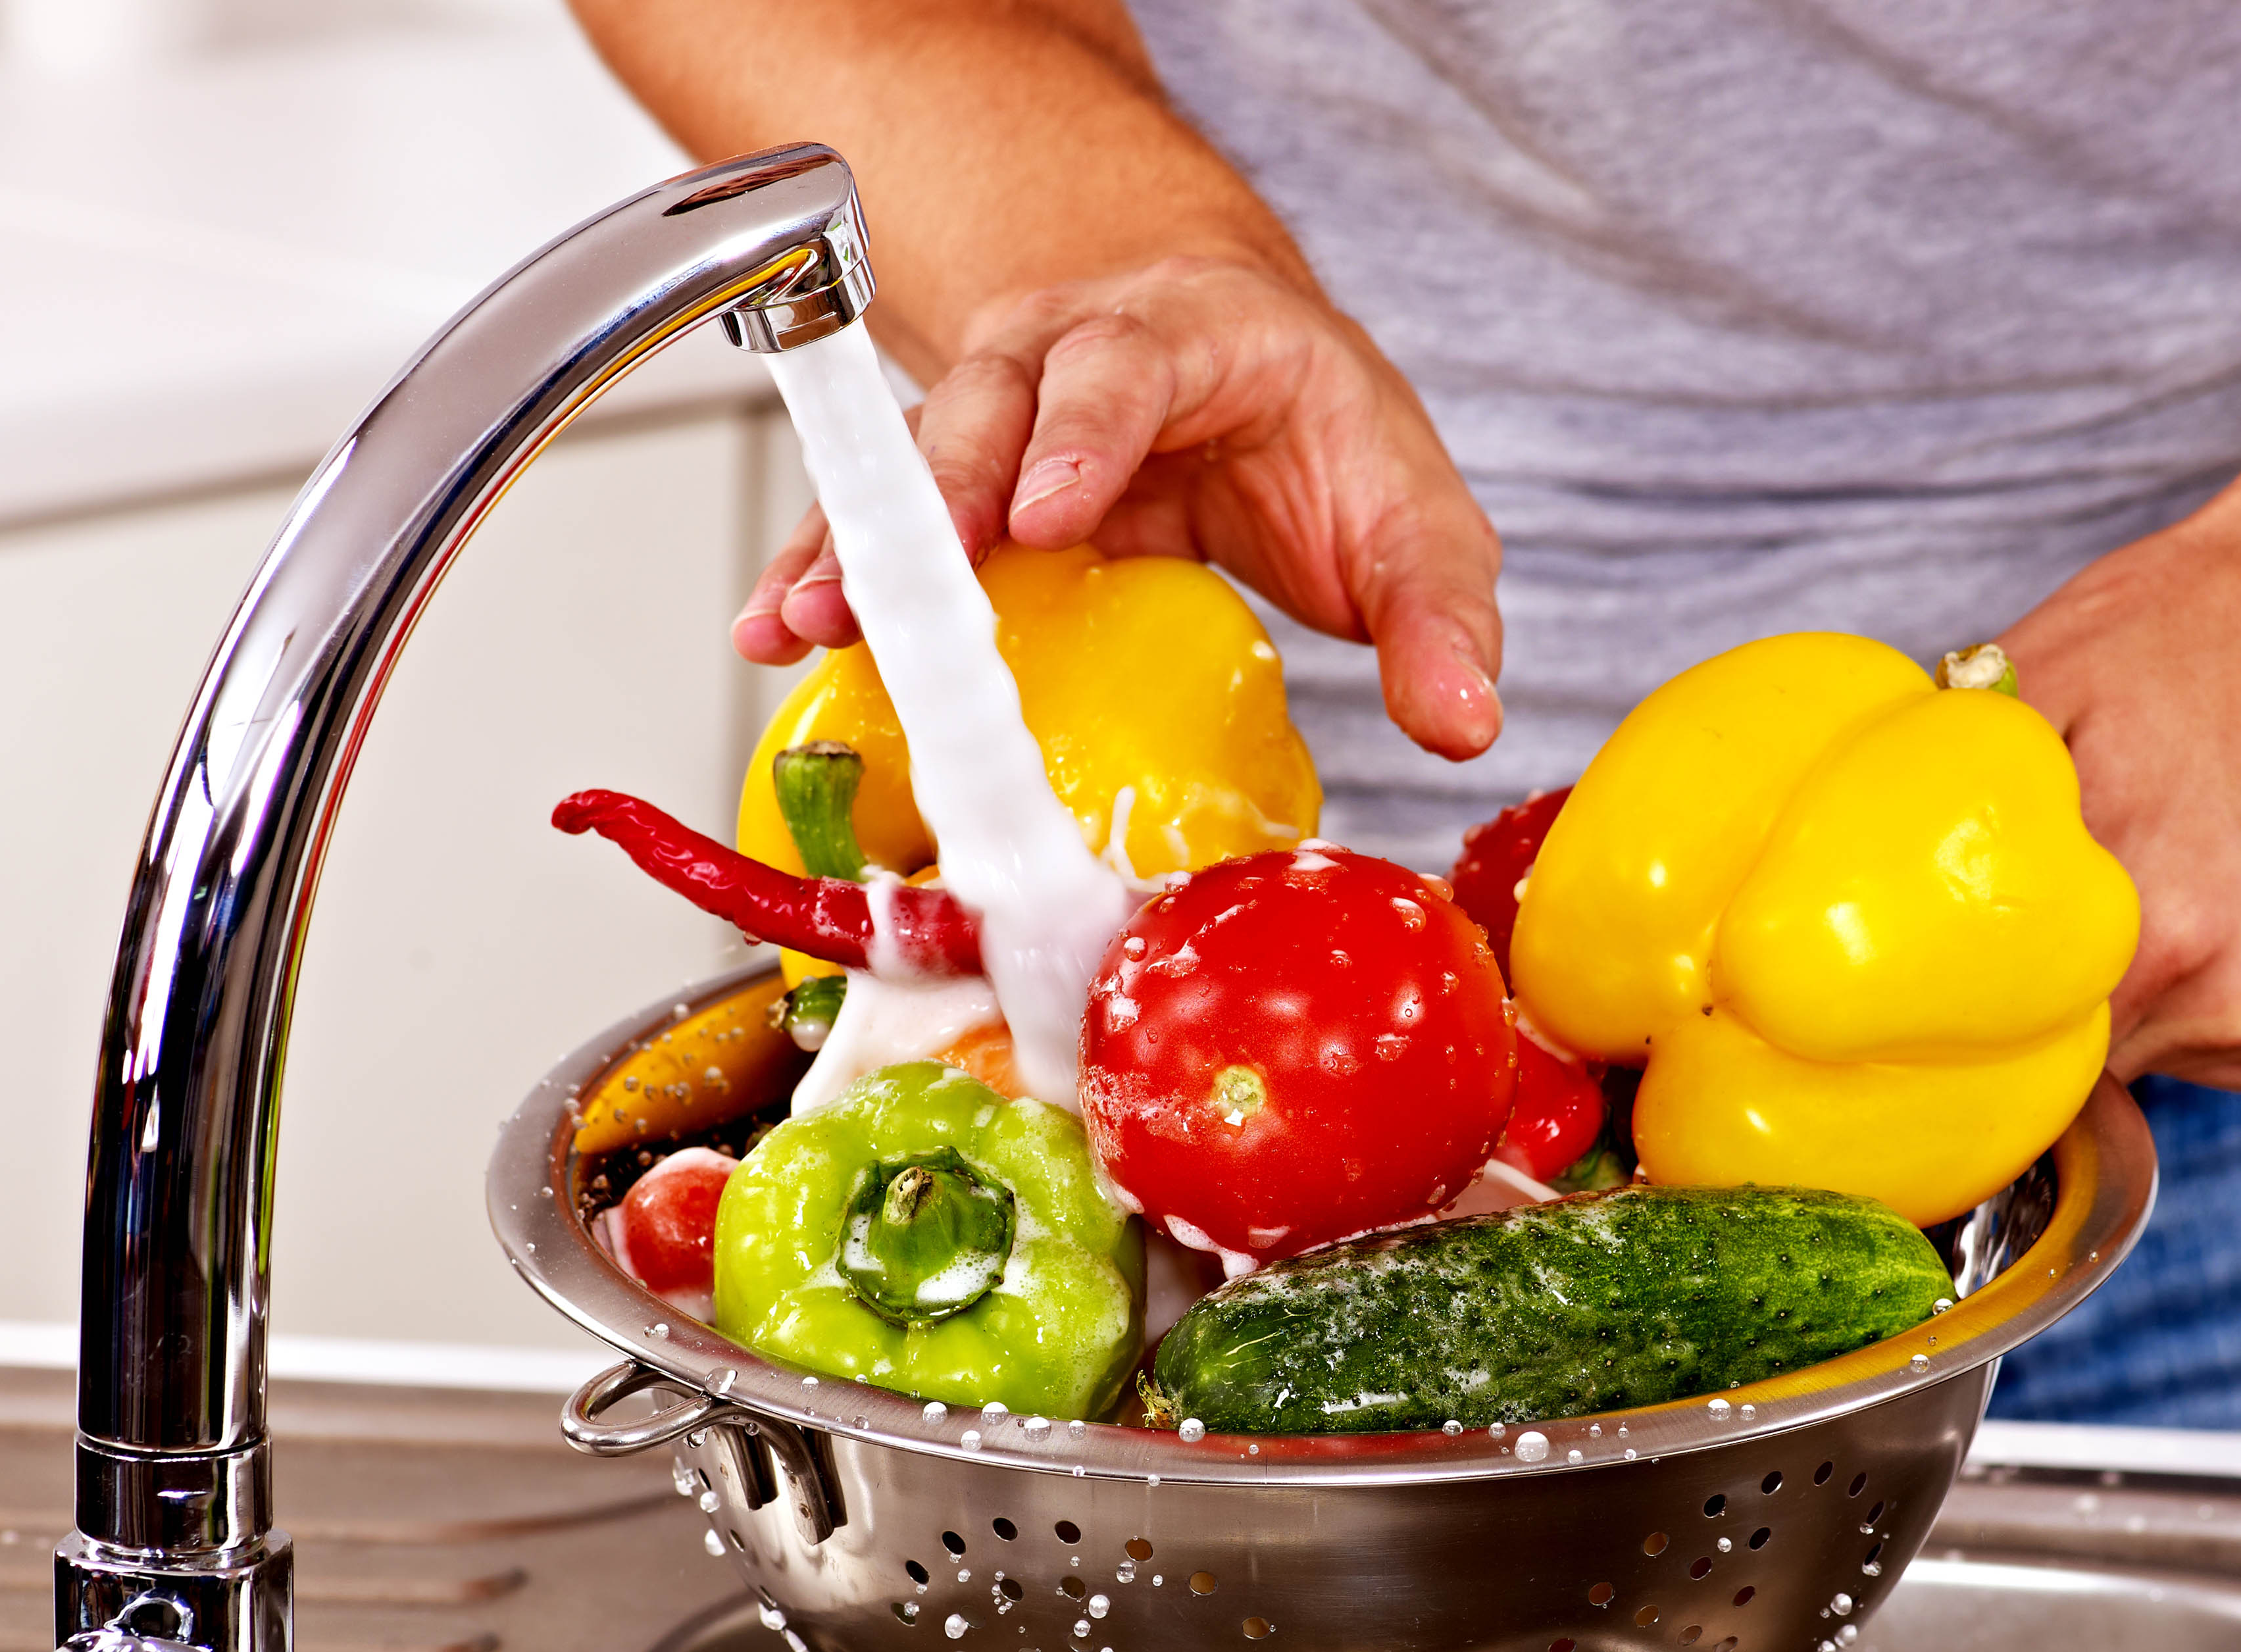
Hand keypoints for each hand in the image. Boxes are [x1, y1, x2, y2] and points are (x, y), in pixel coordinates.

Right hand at [731, 255, 1506, 759]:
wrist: (1235, 367)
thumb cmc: (1313, 435)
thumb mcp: (1407, 514)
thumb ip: (1440, 614)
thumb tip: (1463, 722)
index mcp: (1189, 341)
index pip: (1126, 369)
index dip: (1082, 436)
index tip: (1049, 512)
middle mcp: (1070, 356)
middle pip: (989, 401)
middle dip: (945, 489)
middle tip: (918, 577)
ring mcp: (995, 413)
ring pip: (912, 459)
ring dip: (862, 541)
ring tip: (813, 619)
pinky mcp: (952, 485)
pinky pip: (877, 521)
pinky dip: (825, 571)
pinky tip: (777, 631)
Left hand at [2001, 493, 2240, 1104]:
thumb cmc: (2220, 618)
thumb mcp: (2044, 675)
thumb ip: (1948, 798)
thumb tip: (1852, 885)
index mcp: (2154, 924)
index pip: (2017, 1052)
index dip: (1988, 1011)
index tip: (1984, 966)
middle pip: (2092, 1057)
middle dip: (2074, 987)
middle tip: (2109, 874)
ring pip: (2174, 1057)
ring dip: (2165, 991)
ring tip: (2203, 865)